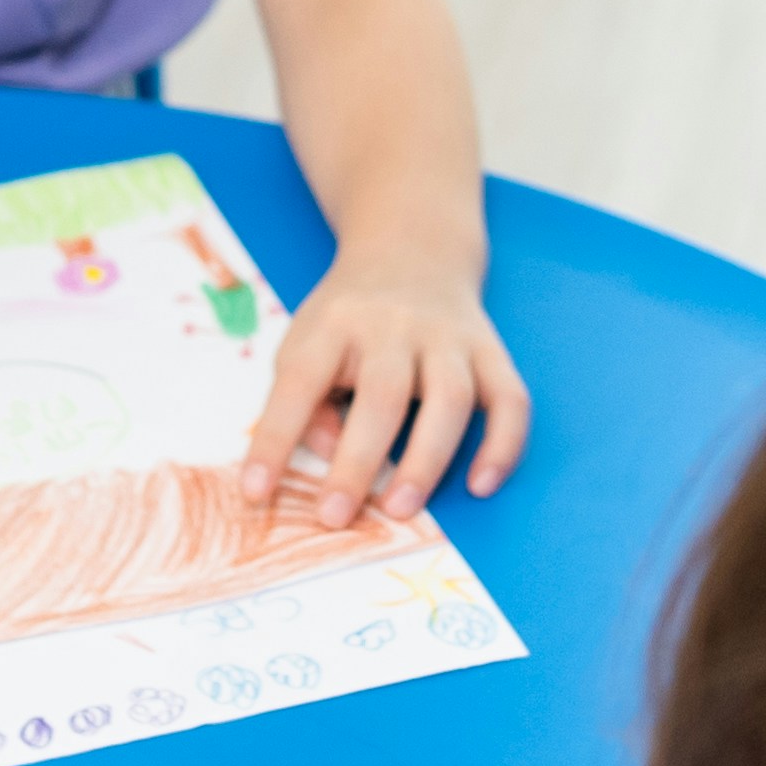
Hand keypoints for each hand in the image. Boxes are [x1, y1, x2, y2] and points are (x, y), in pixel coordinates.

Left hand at [253, 251, 527, 523]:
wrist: (413, 248)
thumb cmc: (349, 316)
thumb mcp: (307, 340)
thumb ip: (307, 399)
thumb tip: (328, 455)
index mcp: (336, 322)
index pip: (300, 382)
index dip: (274, 439)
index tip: (255, 492)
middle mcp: (396, 325)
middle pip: (383, 394)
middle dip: (358, 462)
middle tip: (336, 517)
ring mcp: (450, 337)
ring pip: (450, 398)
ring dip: (426, 460)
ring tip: (400, 510)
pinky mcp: (491, 351)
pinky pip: (510, 400)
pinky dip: (502, 446)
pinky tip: (480, 486)